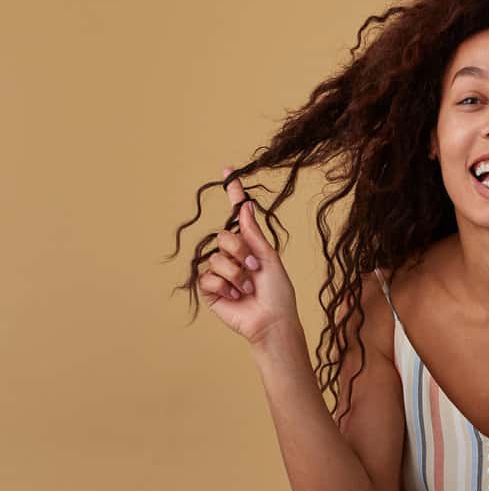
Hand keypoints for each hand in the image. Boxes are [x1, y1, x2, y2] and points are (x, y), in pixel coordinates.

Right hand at [197, 166, 299, 344]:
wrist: (272, 321)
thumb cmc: (278, 292)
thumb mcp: (270, 258)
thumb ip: (254, 234)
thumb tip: (247, 206)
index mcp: (250, 245)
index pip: (238, 216)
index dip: (234, 193)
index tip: (229, 170)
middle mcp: (233, 255)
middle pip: (224, 236)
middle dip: (241, 253)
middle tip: (255, 270)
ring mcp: (221, 272)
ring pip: (217, 258)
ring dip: (237, 275)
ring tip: (248, 289)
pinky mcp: (211, 289)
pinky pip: (208, 277)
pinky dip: (225, 286)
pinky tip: (235, 297)